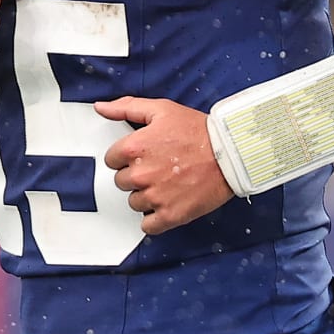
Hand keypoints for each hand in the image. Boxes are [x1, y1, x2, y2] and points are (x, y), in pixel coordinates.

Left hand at [98, 97, 234, 234]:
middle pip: (122, 182)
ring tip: (166, 184)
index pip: (111, 160)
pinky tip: (166, 205)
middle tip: (158, 168)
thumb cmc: (199, 131)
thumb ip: (126, 107)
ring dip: (146, 196)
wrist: (231, 153)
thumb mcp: (161, 110)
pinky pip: (148, 226)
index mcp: (133, 148)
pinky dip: (155, 219)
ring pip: (134, 203)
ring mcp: (155, 196)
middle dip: (136, 175)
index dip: (126, 157)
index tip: (143, 155)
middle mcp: (140, 174)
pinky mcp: (171, 215)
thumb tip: (101, 108)